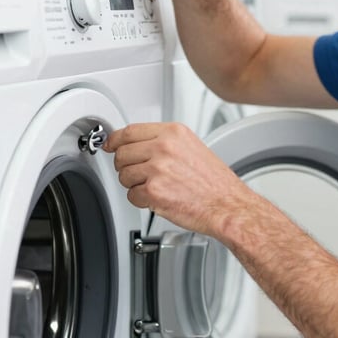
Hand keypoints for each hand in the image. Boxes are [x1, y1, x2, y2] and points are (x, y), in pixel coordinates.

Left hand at [103, 121, 253, 237]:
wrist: (228, 205)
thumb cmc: (215, 182)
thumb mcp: (192, 148)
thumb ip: (164, 142)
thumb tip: (137, 144)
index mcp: (174, 133)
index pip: (130, 131)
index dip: (115, 140)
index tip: (110, 145)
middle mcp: (164, 147)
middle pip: (122, 153)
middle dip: (126, 166)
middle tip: (140, 174)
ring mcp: (158, 169)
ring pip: (124, 175)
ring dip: (135, 185)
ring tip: (157, 187)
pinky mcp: (154, 192)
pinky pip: (132, 196)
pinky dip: (142, 201)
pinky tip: (160, 198)